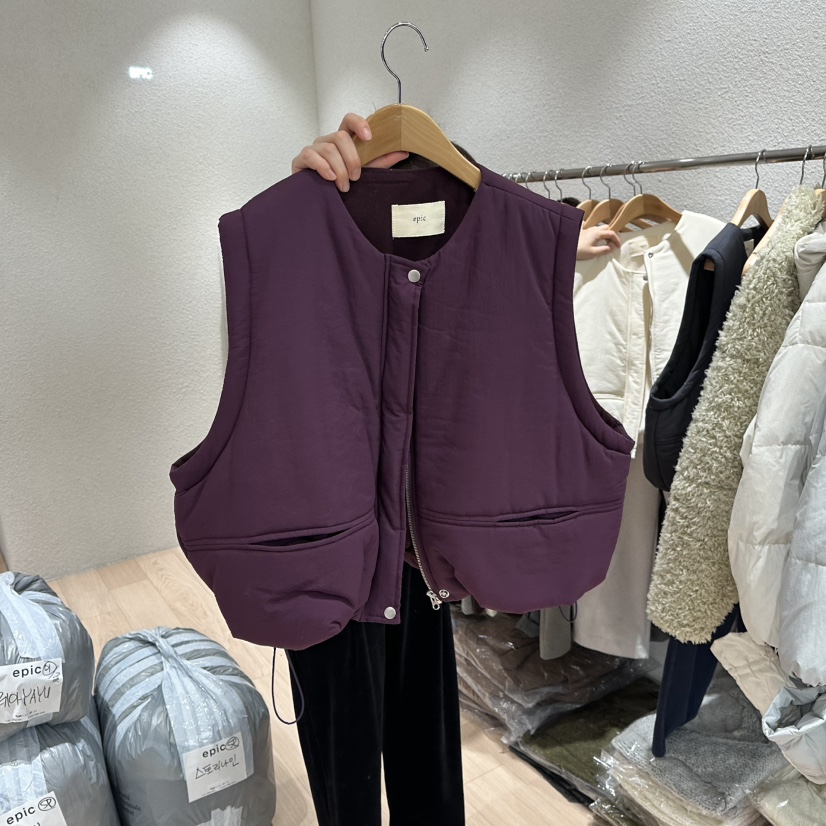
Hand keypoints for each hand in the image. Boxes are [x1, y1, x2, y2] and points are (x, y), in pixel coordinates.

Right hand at [291, 113, 409, 191]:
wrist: (322, 204)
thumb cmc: (341, 186)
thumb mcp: (366, 173)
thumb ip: (381, 161)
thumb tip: (403, 151)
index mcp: (343, 141)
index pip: (349, 121)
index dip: (359, 124)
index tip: (369, 138)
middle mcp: (328, 141)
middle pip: (340, 136)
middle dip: (351, 158)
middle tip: (356, 177)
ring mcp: (313, 149)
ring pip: (328, 148)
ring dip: (339, 169)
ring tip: (344, 186)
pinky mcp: (301, 160)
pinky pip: (311, 155)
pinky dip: (323, 167)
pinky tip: (330, 178)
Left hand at [576, 226, 620, 259]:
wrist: (566, 248)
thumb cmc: (579, 251)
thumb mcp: (593, 253)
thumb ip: (604, 250)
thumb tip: (612, 247)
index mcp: (597, 233)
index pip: (611, 233)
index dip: (617, 239)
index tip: (618, 246)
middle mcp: (593, 229)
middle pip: (606, 228)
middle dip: (611, 235)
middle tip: (612, 243)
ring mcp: (587, 229)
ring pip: (599, 228)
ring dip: (604, 233)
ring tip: (605, 242)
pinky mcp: (582, 231)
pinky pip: (591, 228)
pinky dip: (595, 231)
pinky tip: (593, 234)